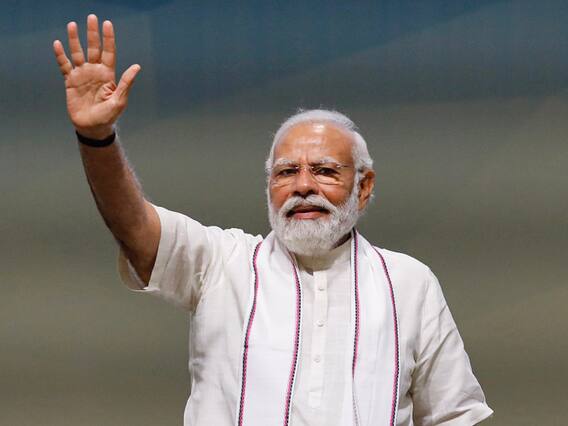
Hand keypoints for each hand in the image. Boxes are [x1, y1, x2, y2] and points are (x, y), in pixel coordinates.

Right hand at [53, 14, 140, 139]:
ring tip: (72, 25)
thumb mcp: (119, 100)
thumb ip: (126, 83)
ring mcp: (82, 75)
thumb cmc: (109, 116)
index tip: (107, 24)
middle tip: (91, 17)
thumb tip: (137, 66)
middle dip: (92, 33)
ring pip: (78, 53)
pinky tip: (58, 44)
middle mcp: (95, 71)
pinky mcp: (70, 81)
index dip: (108, 38)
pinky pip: (64, 65)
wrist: (92, 127)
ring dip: (74, 40)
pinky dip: (60, 55)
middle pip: (93, 48)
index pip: (108, 52)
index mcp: (108, 75)